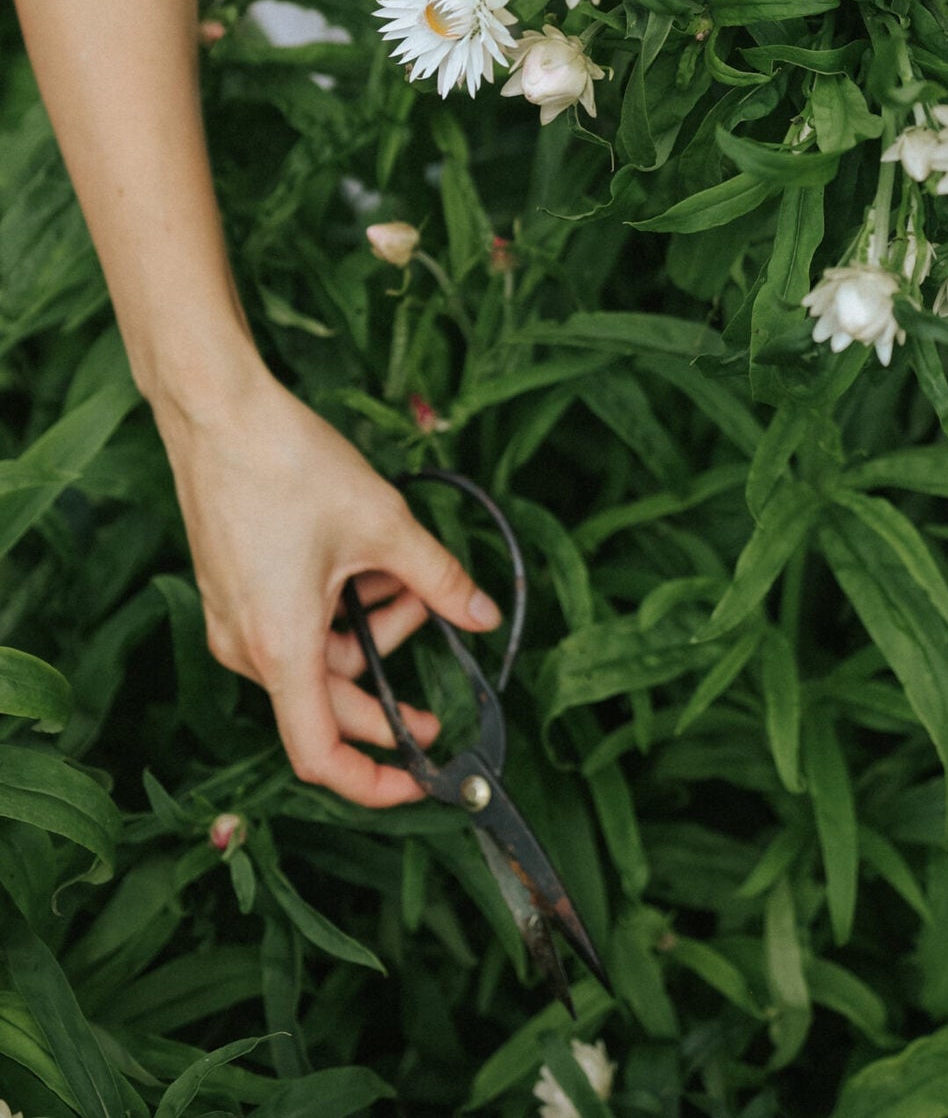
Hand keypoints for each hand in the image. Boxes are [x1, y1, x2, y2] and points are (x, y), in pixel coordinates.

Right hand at [155, 360, 500, 805]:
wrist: (219, 413)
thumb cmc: (289, 466)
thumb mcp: (384, 524)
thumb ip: (438, 578)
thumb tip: (481, 614)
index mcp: (281, 646)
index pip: (321, 754)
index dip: (371, 781)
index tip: (418, 780)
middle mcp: (247, 646)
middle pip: (328, 701)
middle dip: (389, 686)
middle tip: (435, 673)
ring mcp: (234, 619)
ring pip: (317, 657)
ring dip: (370, 628)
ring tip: (408, 574)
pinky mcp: (233, 591)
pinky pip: (295, 627)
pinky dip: (340, 608)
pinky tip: (371, 563)